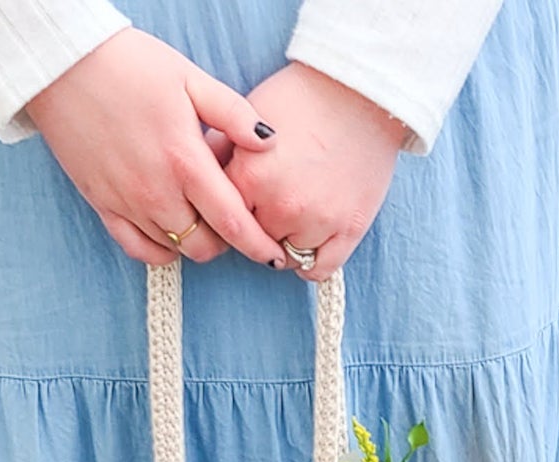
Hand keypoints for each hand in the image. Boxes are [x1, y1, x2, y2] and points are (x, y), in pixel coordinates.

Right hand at [24, 29, 289, 267]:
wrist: (62, 63)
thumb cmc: (129, 64)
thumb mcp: (190, 78)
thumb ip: (234, 114)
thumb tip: (270, 142)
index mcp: (184, 161)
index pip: (233, 222)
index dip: (259, 246)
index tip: (275, 256)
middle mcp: (156, 192)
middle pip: (205, 246)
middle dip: (228, 242)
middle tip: (231, 219)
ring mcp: (127, 203)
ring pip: (175, 250)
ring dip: (195, 241)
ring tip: (199, 211)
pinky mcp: (102, 205)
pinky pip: (138, 249)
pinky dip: (161, 250)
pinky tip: (171, 232)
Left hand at [222, 62, 407, 281]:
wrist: (360, 94)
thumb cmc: (303, 99)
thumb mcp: (250, 114)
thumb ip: (220, 149)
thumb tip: (197, 177)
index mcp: (249, 177)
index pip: (222, 217)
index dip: (228, 210)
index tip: (235, 207)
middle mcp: (280, 205)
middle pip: (252, 241)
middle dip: (256, 226)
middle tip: (267, 209)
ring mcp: (316, 222)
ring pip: (284, 258)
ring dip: (284, 243)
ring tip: (292, 219)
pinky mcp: (347, 230)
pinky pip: (318, 270)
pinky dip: (311, 265)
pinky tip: (309, 246)